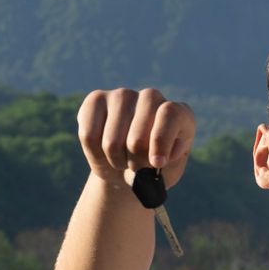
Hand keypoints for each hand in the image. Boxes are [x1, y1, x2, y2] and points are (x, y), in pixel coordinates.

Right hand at [76, 88, 195, 194]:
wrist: (128, 168)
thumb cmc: (153, 170)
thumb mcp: (167, 174)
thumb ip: (164, 167)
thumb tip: (152, 161)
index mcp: (180, 113)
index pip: (169, 114)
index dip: (160, 141)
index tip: (156, 164)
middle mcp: (152, 97)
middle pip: (137, 138)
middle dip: (134, 164)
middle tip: (137, 169)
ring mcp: (123, 95)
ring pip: (111, 142)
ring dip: (115, 161)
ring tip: (122, 161)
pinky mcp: (96, 99)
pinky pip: (89, 135)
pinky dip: (94, 155)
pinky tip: (104, 152)